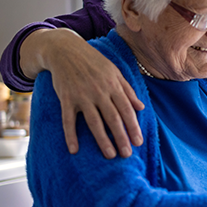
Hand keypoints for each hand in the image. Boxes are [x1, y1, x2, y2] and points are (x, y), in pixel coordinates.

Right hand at [23, 28, 144, 157]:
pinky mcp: (66, 98)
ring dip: (102, 140)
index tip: (138, 142)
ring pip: (94, 122)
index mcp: (113, 85)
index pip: (126, 110)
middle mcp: (99, 91)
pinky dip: (70, 135)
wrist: (65, 50)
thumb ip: (128, 90)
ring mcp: (82, 95)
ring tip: (109, 155)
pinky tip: (74, 150)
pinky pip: (68, 120)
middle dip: (121, 137)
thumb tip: (141, 107)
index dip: (133, 126)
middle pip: (113, 118)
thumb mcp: (114, 72)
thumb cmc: (93, 62)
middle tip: (127, 154)